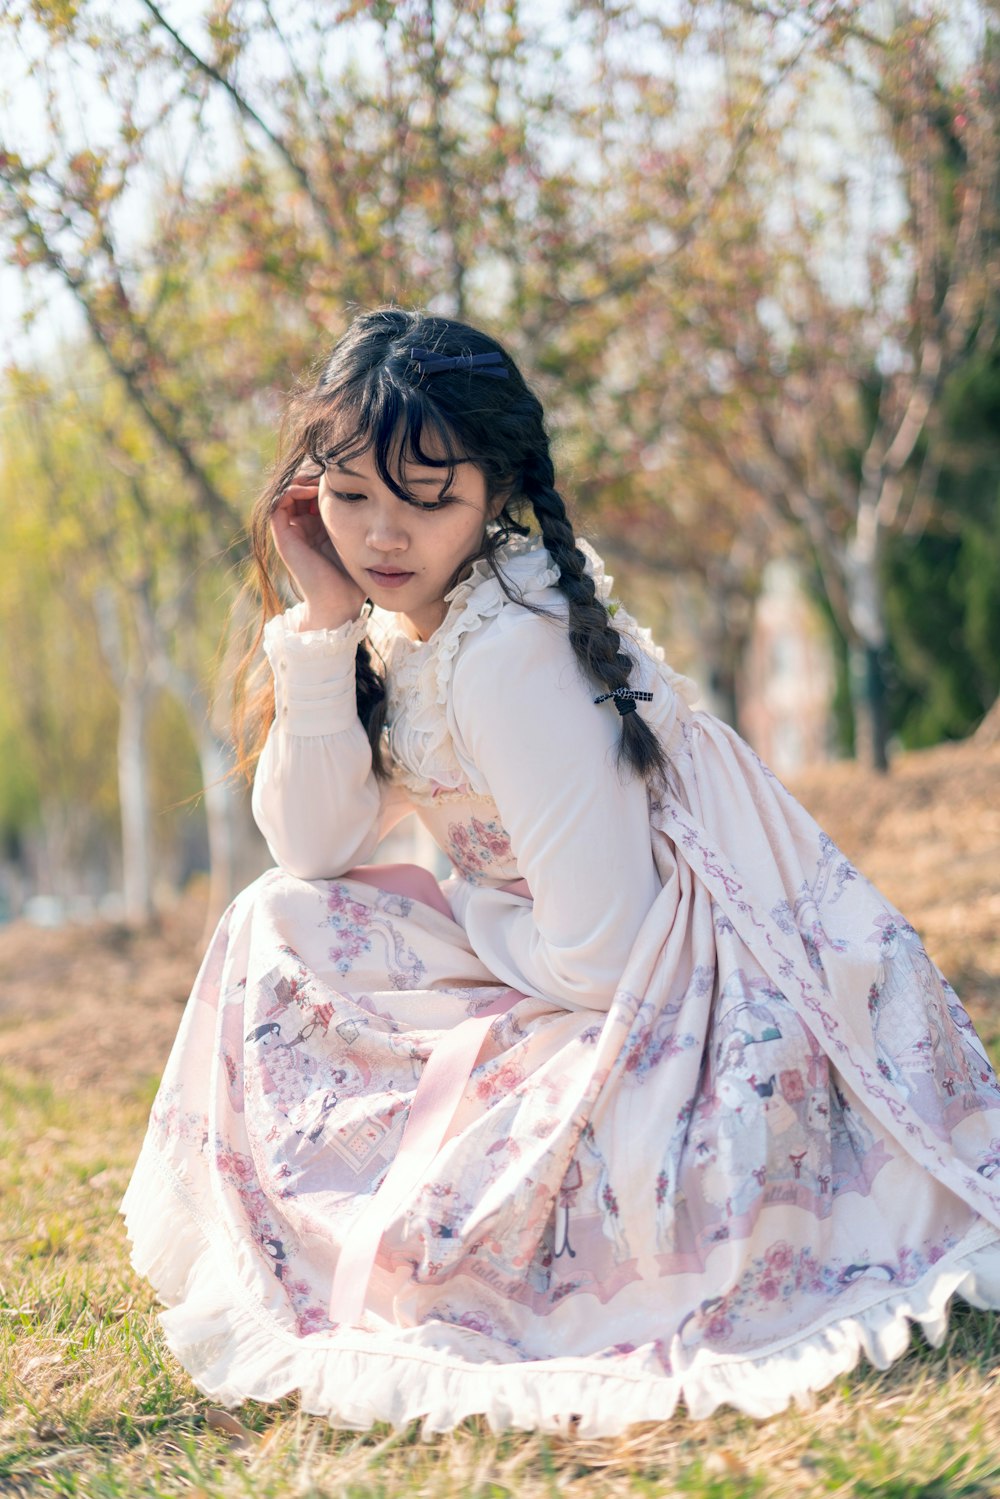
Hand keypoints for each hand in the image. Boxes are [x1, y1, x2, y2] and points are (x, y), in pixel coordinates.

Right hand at [270, 468, 366, 630]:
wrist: (338, 603)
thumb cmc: (354, 578)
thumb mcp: (360, 541)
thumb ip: (363, 522)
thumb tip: (383, 497)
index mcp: (319, 527)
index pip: (316, 492)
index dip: (326, 479)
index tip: (344, 471)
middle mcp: (303, 526)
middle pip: (301, 488)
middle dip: (314, 475)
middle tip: (329, 467)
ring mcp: (292, 531)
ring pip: (288, 492)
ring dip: (302, 479)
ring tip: (320, 477)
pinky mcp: (284, 537)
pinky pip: (279, 504)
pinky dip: (291, 491)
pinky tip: (311, 490)